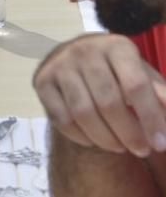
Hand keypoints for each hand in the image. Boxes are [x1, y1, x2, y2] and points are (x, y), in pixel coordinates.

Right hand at [33, 33, 165, 156]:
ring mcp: (59, 65)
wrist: (76, 55)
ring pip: (82, 112)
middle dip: (128, 133)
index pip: (135, 85)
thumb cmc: (118, 69)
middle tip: (140, 150)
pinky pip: (60, 118)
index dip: (150, 118)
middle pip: (108, 101)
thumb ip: (159, 94)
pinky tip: (93, 140)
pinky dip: (79, 136)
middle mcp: (84, 50)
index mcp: (116, 46)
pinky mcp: (42, 81)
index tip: (160, 143)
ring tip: (119, 147)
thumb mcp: (143, 74)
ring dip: (104, 138)